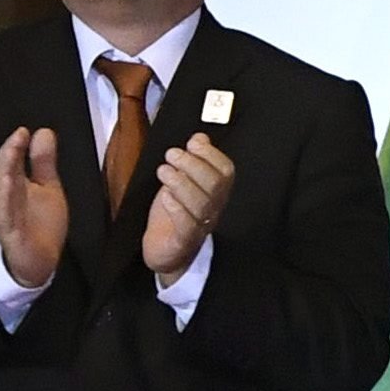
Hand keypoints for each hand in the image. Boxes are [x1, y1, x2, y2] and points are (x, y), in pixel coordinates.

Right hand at [0, 128, 68, 289]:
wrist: (40, 263)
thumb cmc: (40, 223)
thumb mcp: (48, 188)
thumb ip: (43, 162)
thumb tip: (42, 131)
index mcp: (14, 186)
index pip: (10, 162)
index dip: (15, 146)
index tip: (23, 130)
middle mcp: (5, 200)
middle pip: (2, 175)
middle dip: (8, 156)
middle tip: (17, 138)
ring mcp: (5, 218)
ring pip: (0, 196)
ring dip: (3, 176)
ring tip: (9, 157)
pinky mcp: (10, 236)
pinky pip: (5, 220)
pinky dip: (5, 207)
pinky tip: (7, 193)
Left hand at [141, 134, 233, 274]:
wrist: (166, 253)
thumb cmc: (174, 215)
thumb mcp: (183, 182)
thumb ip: (193, 161)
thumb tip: (201, 137)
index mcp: (216, 192)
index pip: (225, 171)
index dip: (211, 155)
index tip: (193, 142)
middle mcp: (214, 208)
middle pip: (214, 185)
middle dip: (193, 165)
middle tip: (171, 154)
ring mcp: (201, 226)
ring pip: (201, 204)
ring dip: (181, 183)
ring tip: (163, 170)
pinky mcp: (184, 241)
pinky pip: (186, 225)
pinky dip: (176, 208)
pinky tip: (164, 196)